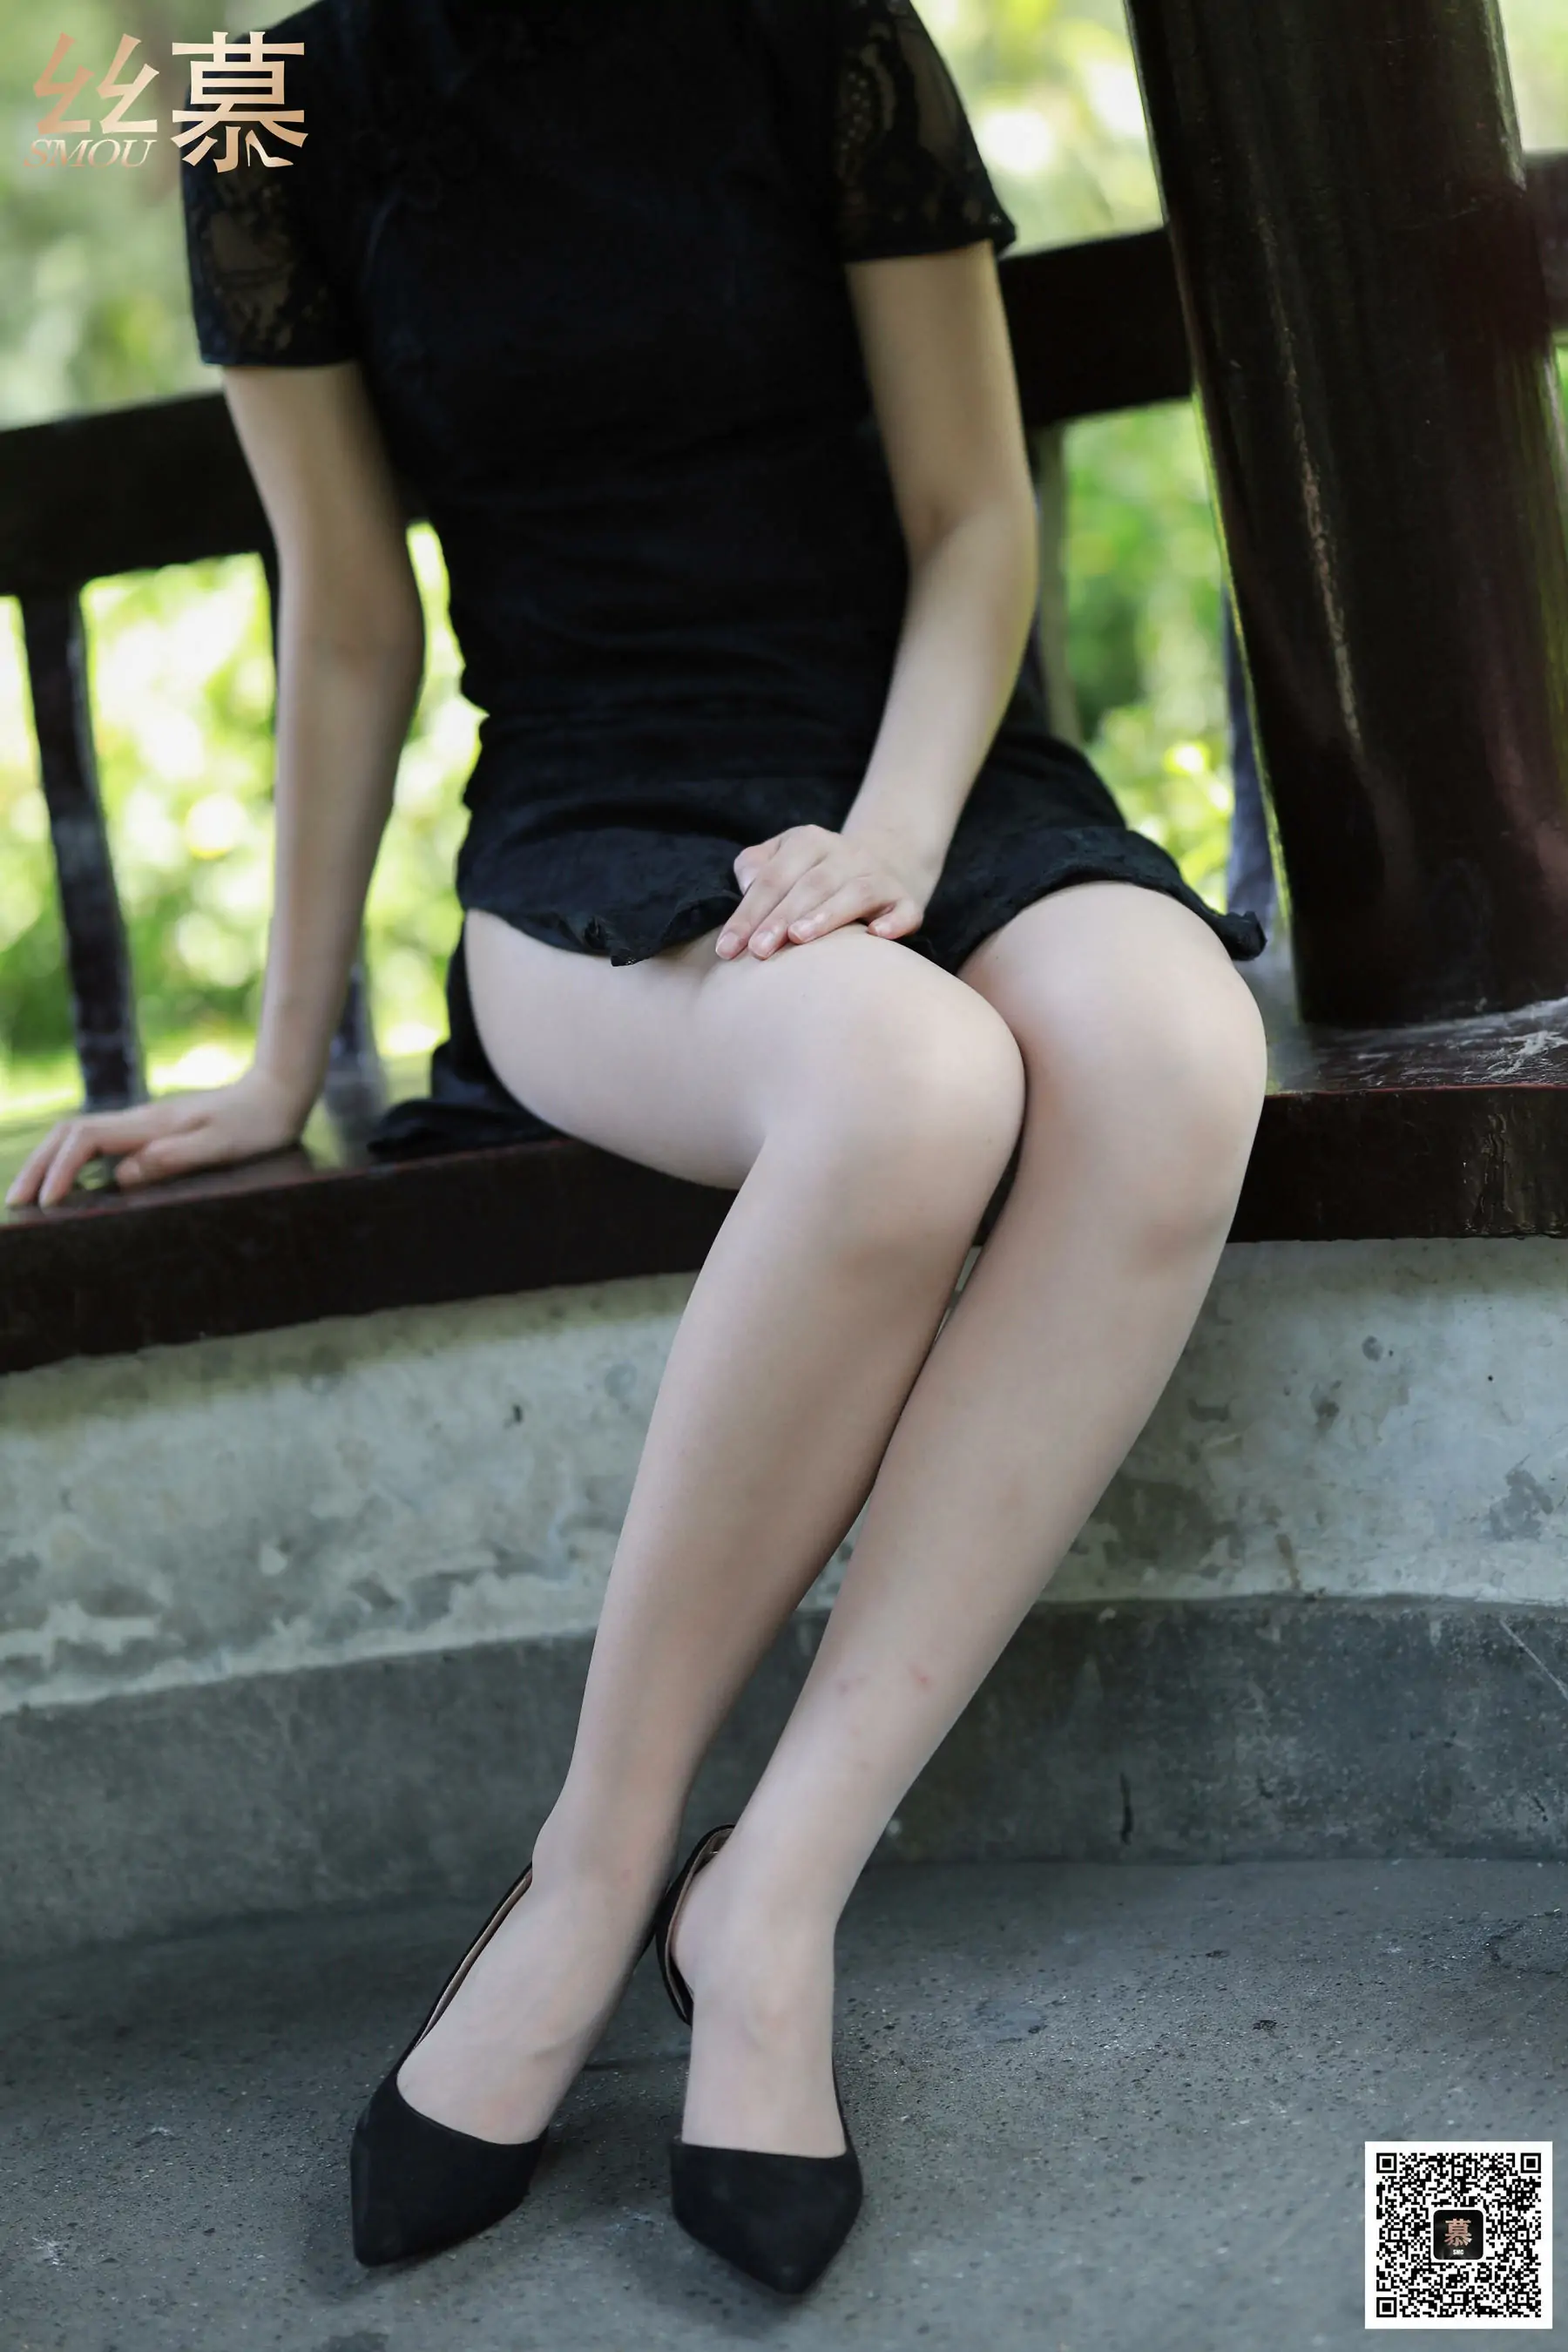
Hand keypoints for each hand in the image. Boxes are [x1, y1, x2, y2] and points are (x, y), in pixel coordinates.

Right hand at [4, 1064, 312, 1208]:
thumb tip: (122, 1177)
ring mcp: (145, 1123)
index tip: (47, 1203)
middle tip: (16, 1201)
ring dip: (50, 1161)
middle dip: (38, 1165)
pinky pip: (100, 1142)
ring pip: (80, 1135)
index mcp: (150, 1125)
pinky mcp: (154, 1130)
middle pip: (69, 1134)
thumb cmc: (258, 1124)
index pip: (85, 1141)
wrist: (279, 1092)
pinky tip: (72, 1181)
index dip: (60, 1170)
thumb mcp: (220, 1145)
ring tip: (31, 1194)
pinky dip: (73, 1159)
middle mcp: (141, 1120)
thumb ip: (173, 1159)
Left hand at [717, 823, 940, 960]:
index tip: (728, 948)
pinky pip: (905, 910)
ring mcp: (878, 876)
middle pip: (810, 885)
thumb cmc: (810, 872)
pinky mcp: (905, 900)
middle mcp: (845, 854)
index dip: (748, 912)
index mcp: (808, 841)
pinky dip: (894, 922)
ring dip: (827, 915)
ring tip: (800, 938)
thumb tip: (748, 884)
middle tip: (758, 952)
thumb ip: (754, 866)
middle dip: (781, 918)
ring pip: (855, 893)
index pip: (773, 877)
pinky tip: (876, 936)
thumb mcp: (779, 858)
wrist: (878, 862)